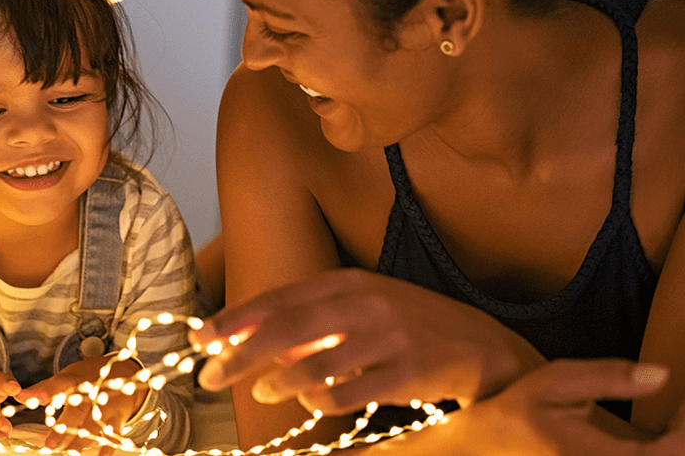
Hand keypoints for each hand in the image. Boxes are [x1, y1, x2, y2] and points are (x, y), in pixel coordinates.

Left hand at [14, 356, 145, 454]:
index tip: (32, 399)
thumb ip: (45, 387)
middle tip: (50, 444)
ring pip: (92, 426)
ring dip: (80, 441)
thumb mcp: (68, 376)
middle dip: (64, 428)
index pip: (59, 385)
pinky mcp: (118, 418)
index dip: (46, 391)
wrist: (126, 374)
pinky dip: (107, 447)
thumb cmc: (89, 377)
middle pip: (77, 411)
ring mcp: (106, 406)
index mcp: (75, 380)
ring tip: (70, 452)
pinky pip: (112, 434)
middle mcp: (91, 393)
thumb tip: (18, 394)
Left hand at [190, 268, 541, 414]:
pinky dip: (319, 401)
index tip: (201, 338)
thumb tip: (251, 341)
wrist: (483, 347)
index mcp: (349, 282)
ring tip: (262, 391)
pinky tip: (311, 401)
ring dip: (275, 381)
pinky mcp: (407, 372)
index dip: (235, 319)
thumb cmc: (409, 326)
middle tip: (210, 375)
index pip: (278, 298)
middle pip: (285, 330)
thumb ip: (311, 320)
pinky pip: (346, 393)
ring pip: (312, 364)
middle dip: (239, 354)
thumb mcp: (360, 308)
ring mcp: (388, 337)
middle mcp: (365, 304)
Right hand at [436, 359, 684, 455]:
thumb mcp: (557, 382)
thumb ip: (609, 377)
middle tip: (679, 406)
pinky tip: (661, 433)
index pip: (674, 450)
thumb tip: (662, 374)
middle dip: (683, 432)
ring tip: (674, 417)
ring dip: (675, 442)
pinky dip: (662, 448)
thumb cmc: (519, 410)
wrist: (487, 442)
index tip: (683, 398)